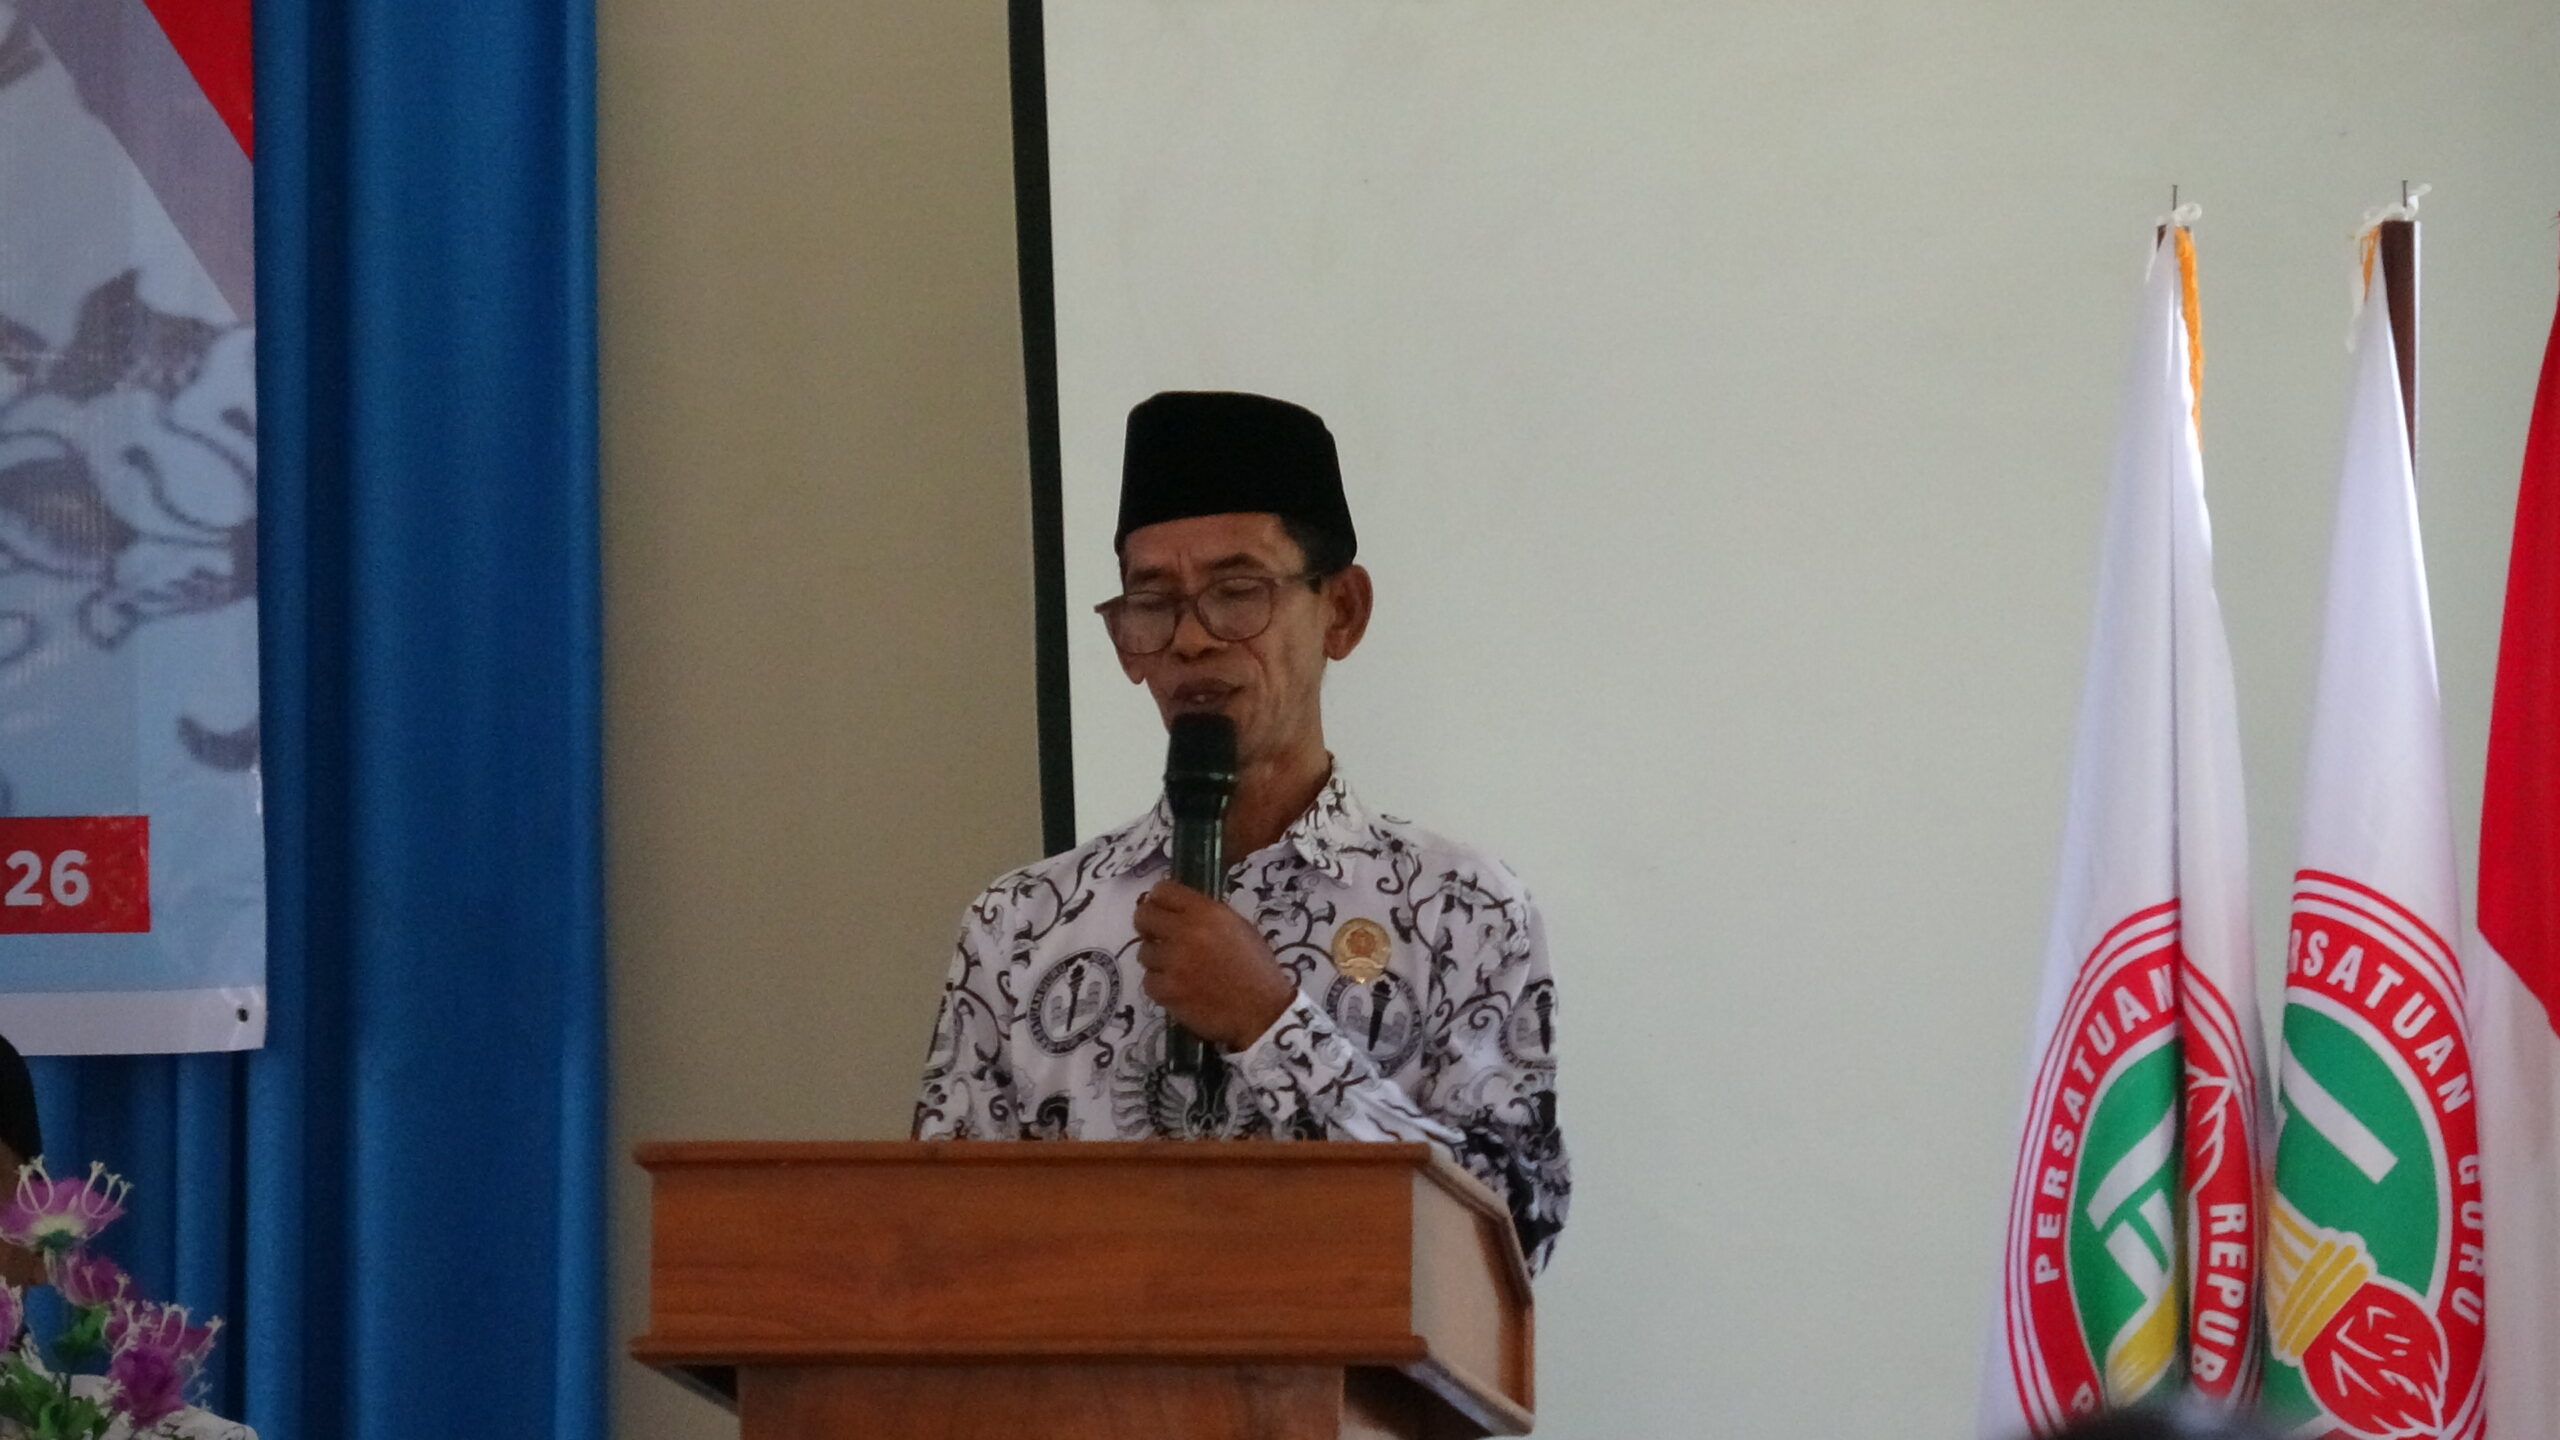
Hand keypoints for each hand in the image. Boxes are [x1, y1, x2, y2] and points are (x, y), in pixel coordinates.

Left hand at [1132, 880, 1298, 1050]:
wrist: (1262, 1012)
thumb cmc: (1257, 969)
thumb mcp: (1239, 928)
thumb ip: (1207, 915)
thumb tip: (1176, 911)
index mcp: (1207, 912)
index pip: (1163, 890)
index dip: (1158, 899)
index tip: (1160, 909)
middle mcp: (1186, 932)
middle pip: (1143, 917)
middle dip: (1148, 926)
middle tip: (1157, 937)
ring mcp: (1174, 962)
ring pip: (1144, 952)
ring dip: (1157, 960)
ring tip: (1178, 970)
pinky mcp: (1167, 990)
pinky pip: (1148, 981)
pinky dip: (1160, 986)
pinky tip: (1179, 989)